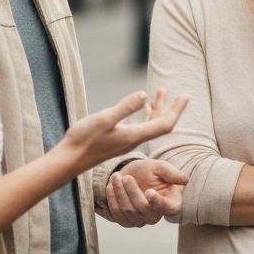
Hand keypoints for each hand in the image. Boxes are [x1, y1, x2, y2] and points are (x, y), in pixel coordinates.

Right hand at [60, 88, 188, 173]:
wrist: (68, 161)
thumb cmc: (83, 140)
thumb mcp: (105, 119)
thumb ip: (125, 107)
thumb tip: (145, 94)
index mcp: (135, 136)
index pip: (164, 124)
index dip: (176, 110)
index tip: (185, 96)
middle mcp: (134, 140)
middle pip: (160, 124)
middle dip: (170, 108)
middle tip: (181, 94)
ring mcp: (125, 141)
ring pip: (148, 125)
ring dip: (156, 109)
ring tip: (160, 92)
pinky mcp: (117, 141)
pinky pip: (138, 127)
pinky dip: (143, 115)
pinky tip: (140, 108)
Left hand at [96, 159, 186, 226]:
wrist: (131, 174)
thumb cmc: (149, 171)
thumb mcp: (159, 167)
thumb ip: (171, 172)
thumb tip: (184, 180)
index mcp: (171, 203)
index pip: (167, 208)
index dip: (158, 202)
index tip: (149, 191)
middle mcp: (157, 215)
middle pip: (143, 208)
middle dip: (132, 191)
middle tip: (125, 176)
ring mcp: (142, 220)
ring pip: (129, 211)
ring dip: (119, 193)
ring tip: (116, 177)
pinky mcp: (127, 222)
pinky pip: (118, 215)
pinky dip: (112, 200)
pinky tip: (111, 187)